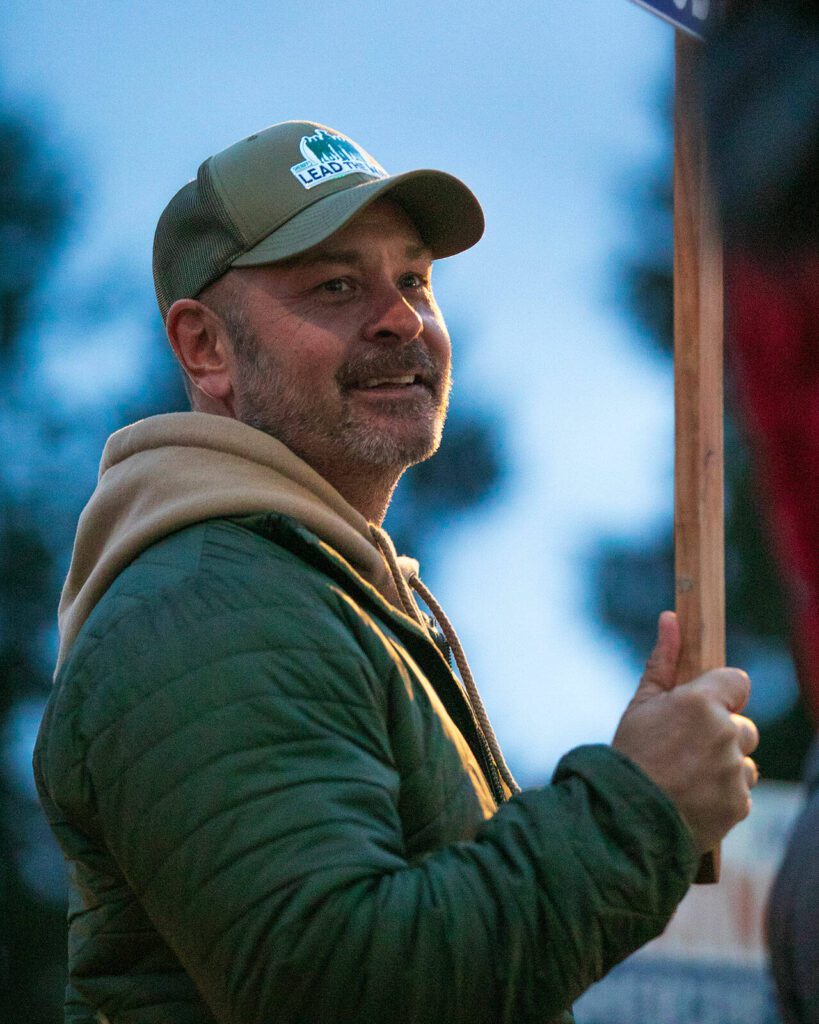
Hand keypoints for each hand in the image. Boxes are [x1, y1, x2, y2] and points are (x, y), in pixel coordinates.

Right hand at [612, 611, 759, 854]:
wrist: (625, 817)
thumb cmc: (630, 754)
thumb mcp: (641, 703)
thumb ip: (663, 661)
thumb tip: (671, 618)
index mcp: (702, 702)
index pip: (738, 681)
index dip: (721, 693)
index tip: (703, 707)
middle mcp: (726, 733)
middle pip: (742, 725)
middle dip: (722, 734)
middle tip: (684, 748)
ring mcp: (735, 771)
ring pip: (743, 760)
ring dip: (724, 765)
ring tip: (686, 776)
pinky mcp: (740, 803)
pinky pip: (740, 791)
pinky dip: (722, 794)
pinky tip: (692, 796)